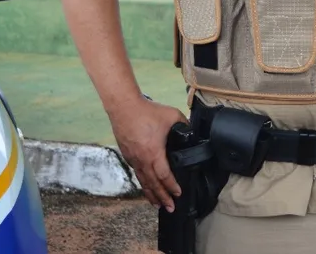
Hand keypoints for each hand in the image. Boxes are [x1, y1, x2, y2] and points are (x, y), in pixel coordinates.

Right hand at [107, 96, 188, 210]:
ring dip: (151, 194)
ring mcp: (133, 158)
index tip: (178, 194)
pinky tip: (146, 187)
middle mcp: (142, 159)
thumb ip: (184, 125)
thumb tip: (191, 131)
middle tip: (170, 207)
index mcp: (154, 153)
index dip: (171, 186)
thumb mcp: (172, 116)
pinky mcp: (127, 155)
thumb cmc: (147, 112)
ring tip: (157, 204)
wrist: (124, 107)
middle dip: (162, 197)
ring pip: (143, 181)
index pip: (164, 175)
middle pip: (153, 184)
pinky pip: (137, 173)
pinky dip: (143, 183)